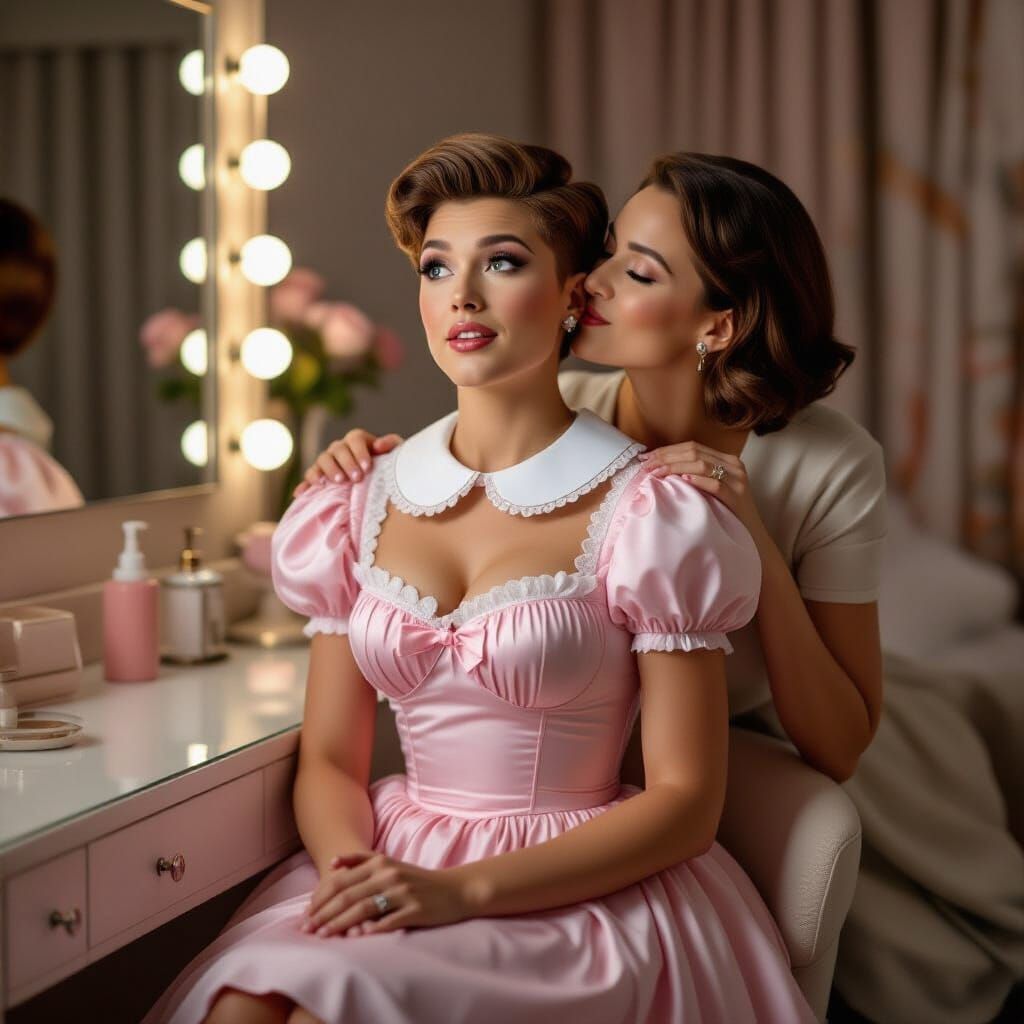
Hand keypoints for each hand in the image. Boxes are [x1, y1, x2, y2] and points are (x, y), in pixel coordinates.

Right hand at [292, 429, 403, 496]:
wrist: (383, 484)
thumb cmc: (391, 468)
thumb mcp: (398, 455)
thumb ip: (392, 444)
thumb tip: (378, 445)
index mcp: (358, 440)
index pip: (354, 438)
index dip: (359, 451)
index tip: (368, 467)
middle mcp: (340, 449)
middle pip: (337, 449)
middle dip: (346, 463)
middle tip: (355, 478)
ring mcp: (328, 462)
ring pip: (321, 459)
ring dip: (327, 470)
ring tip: (337, 482)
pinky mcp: (319, 477)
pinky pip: (309, 478)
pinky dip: (304, 485)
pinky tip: (301, 494)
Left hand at [299, 851, 471, 937]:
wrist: (454, 889)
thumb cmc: (417, 879)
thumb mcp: (390, 863)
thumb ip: (362, 860)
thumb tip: (332, 862)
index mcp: (380, 862)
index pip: (341, 880)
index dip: (321, 898)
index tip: (306, 914)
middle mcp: (389, 874)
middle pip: (348, 895)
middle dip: (324, 913)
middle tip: (306, 928)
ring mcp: (402, 892)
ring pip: (363, 908)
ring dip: (339, 924)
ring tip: (323, 935)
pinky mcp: (414, 910)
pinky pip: (387, 922)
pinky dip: (370, 930)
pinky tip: (355, 938)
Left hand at [639, 441, 765, 540]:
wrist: (751, 535)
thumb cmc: (726, 512)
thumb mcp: (711, 488)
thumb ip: (695, 475)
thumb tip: (660, 468)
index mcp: (727, 459)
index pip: (693, 446)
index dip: (667, 449)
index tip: (646, 457)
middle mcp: (734, 465)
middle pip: (695, 453)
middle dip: (667, 457)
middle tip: (646, 465)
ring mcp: (738, 480)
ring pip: (702, 465)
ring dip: (675, 467)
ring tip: (657, 473)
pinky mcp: (738, 496)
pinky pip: (715, 484)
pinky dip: (697, 481)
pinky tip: (683, 481)